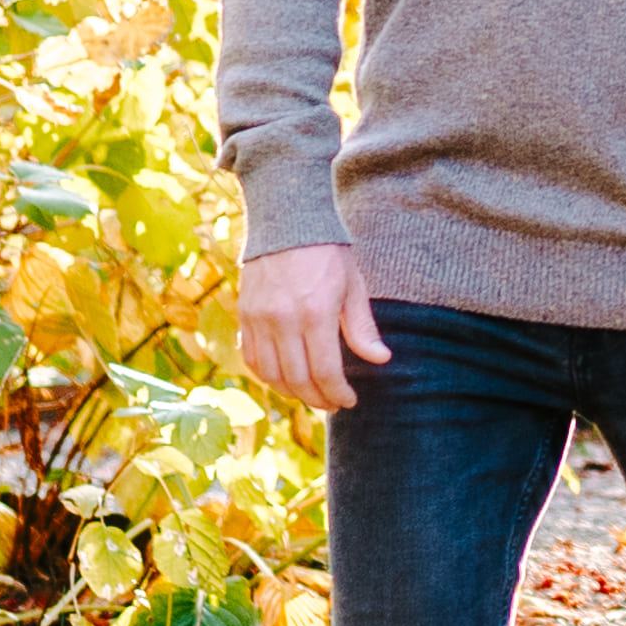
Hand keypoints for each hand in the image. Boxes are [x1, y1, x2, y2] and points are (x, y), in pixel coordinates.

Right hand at [239, 242, 388, 409]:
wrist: (286, 221)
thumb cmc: (327, 252)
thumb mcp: (353, 286)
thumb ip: (362, 327)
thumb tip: (380, 359)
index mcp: (316, 313)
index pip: (325, 371)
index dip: (338, 393)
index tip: (349, 400)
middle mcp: (283, 319)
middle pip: (298, 379)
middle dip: (318, 399)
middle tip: (332, 404)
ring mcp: (259, 318)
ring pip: (271, 375)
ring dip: (292, 392)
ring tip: (310, 395)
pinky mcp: (244, 315)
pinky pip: (251, 358)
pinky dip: (267, 376)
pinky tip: (285, 379)